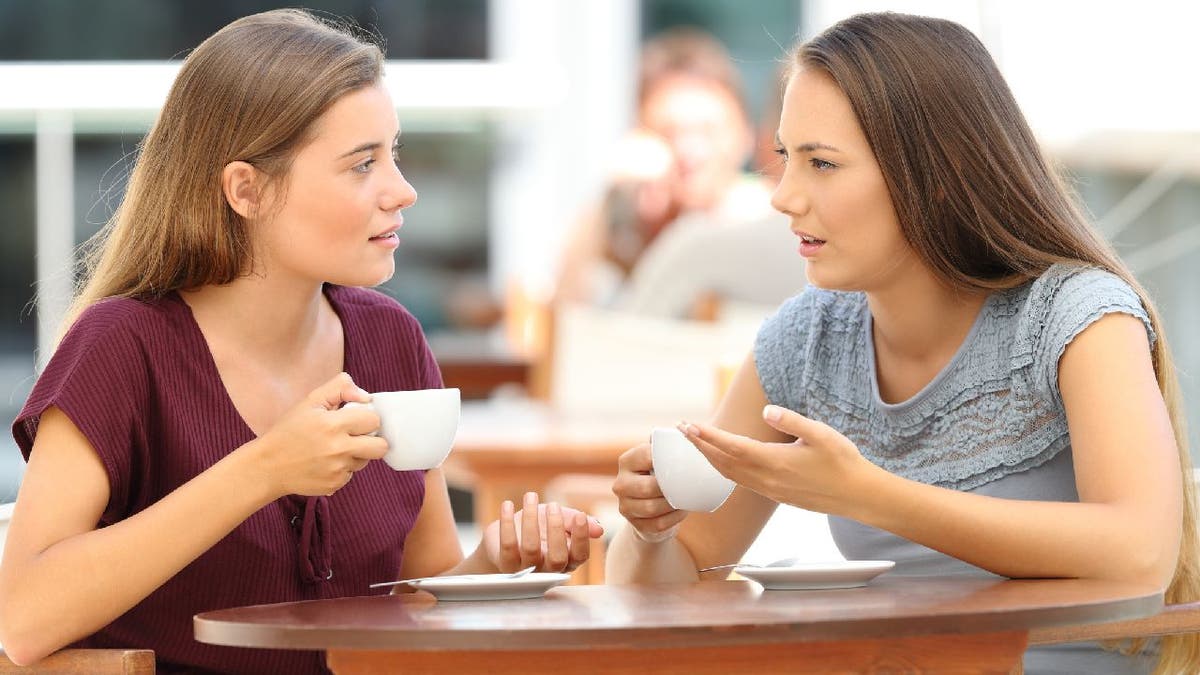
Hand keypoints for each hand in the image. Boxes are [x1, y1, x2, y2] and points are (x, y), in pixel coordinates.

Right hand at [247, 372, 388, 497]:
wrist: (267, 466)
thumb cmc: (290, 430)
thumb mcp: (311, 402)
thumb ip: (340, 388)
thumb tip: (366, 397)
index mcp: (333, 424)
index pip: (374, 420)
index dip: (365, 418)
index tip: (353, 419)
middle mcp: (338, 449)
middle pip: (380, 446)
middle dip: (371, 439)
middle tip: (354, 436)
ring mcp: (337, 470)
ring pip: (366, 461)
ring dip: (356, 454)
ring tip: (333, 449)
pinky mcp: (334, 485)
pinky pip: (351, 475)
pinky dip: (343, 469)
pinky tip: (325, 463)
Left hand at [482, 492, 603, 572]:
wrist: (505, 537)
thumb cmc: (538, 528)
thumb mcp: (560, 521)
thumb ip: (578, 523)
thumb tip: (599, 529)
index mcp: (567, 561)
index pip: (580, 556)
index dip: (582, 537)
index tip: (580, 515)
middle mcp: (548, 571)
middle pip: (557, 558)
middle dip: (557, 529)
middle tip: (553, 505)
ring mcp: (526, 571)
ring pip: (531, 549)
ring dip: (531, 519)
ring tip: (530, 496)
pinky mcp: (505, 566)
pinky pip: (508, 546)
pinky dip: (507, 523)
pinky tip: (507, 504)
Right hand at [611, 442, 687, 541]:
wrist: (653, 507)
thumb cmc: (661, 475)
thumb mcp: (660, 458)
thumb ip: (667, 444)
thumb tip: (684, 426)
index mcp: (627, 461)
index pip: (645, 456)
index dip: (665, 459)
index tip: (682, 461)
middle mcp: (620, 483)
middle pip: (647, 487)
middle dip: (669, 488)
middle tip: (687, 485)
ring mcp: (625, 505)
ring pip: (652, 507)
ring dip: (672, 504)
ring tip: (686, 499)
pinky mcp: (634, 524)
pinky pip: (657, 524)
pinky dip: (673, 518)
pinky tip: (681, 511)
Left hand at [680, 405, 877, 514]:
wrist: (858, 496)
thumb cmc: (843, 461)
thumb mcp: (821, 434)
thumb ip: (792, 421)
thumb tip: (766, 411)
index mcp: (775, 462)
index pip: (731, 447)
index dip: (707, 436)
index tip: (688, 426)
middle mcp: (767, 479)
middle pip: (723, 462)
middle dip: (700, 446)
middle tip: (681, 431)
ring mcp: (770, 490)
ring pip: (730, 475)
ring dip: (710, 459)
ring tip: (695, 444)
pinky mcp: (776, 495)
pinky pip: (742, 482)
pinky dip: (725, 470)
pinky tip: (722, 462)